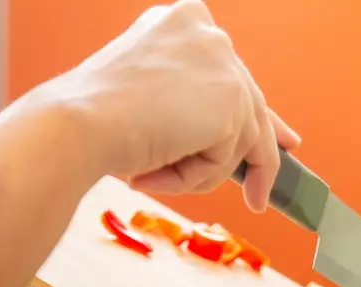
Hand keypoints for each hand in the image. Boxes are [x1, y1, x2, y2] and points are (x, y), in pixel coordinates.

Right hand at [37, 1, 299, 211]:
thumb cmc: (94, 117)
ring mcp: (222, 62)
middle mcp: (207, 30)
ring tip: (150, 171)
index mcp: (181, 21)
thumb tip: (238, 137)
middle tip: (261, 192)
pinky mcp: (231, 100)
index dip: (252, 108)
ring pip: (236, 139)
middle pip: (249, 101)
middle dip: (262, 151)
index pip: (230, 72)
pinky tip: (155, 167)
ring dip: (198, 170)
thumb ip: (192, 105)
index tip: (284, 140)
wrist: (76, 124)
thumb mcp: (147, 97)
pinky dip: (194, 176)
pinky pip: (228, 159)